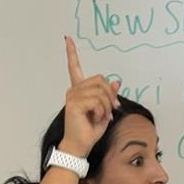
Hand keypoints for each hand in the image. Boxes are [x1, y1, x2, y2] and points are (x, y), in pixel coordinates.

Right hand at [60, 36, 120, 155]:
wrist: (80, 145)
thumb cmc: (90, 130)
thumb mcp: (105, 110)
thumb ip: (109, 95)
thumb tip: (116, 81)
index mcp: (79, 90)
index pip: (74, 67)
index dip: (71, 53)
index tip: (67, 38)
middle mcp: (73, 90)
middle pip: (101, 80)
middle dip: (110, 96)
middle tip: (111, 110)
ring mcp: (72, 95)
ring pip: (101, 91)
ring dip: (107, 106)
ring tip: (101, 117)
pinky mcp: (74, 103)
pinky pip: (97, 101)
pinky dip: (102, 111)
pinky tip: (96, 118)